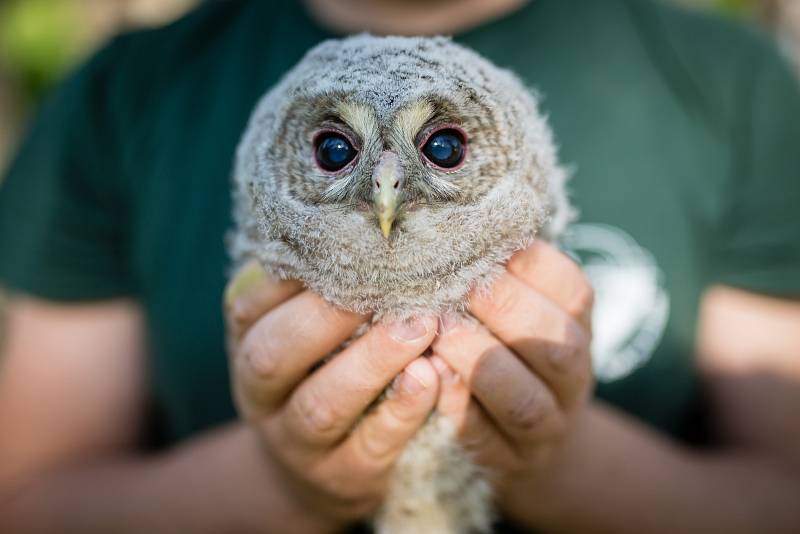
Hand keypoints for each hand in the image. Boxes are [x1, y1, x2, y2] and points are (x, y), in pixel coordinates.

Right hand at [224, 263, 439, 528]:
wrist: (316, 470)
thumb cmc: (319, 374)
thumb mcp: (302, 334)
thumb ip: (314, 289)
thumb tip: (355, 220)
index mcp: (248, 346)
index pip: (249, 306)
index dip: (290, 277)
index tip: (345, 241)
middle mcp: (262, 396)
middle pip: (274, 355)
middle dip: (327, 316)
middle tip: (389, 282)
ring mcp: (298, 443)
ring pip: (322, 405)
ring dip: (372, 362)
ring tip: (420, 326)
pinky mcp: (344, 477)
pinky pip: (370, 447)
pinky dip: (403, 411)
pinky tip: (435, 377)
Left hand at [430, 241, 594, 524]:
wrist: (532, 444)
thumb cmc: (512, 353)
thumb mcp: (523, 311)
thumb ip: (502, 277)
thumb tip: (451, 224)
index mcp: (577, 327)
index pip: (572, 289)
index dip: (528, 264)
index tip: (481, 243)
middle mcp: (572, 378)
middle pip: (554, 343)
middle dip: (502, 308)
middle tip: (450, 285)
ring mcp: (547, 427)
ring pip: (524, 400)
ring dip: (477, 362)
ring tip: (434, 332)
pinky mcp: (511, 464)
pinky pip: (487, 441)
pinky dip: (458, 411)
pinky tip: (428, 379)